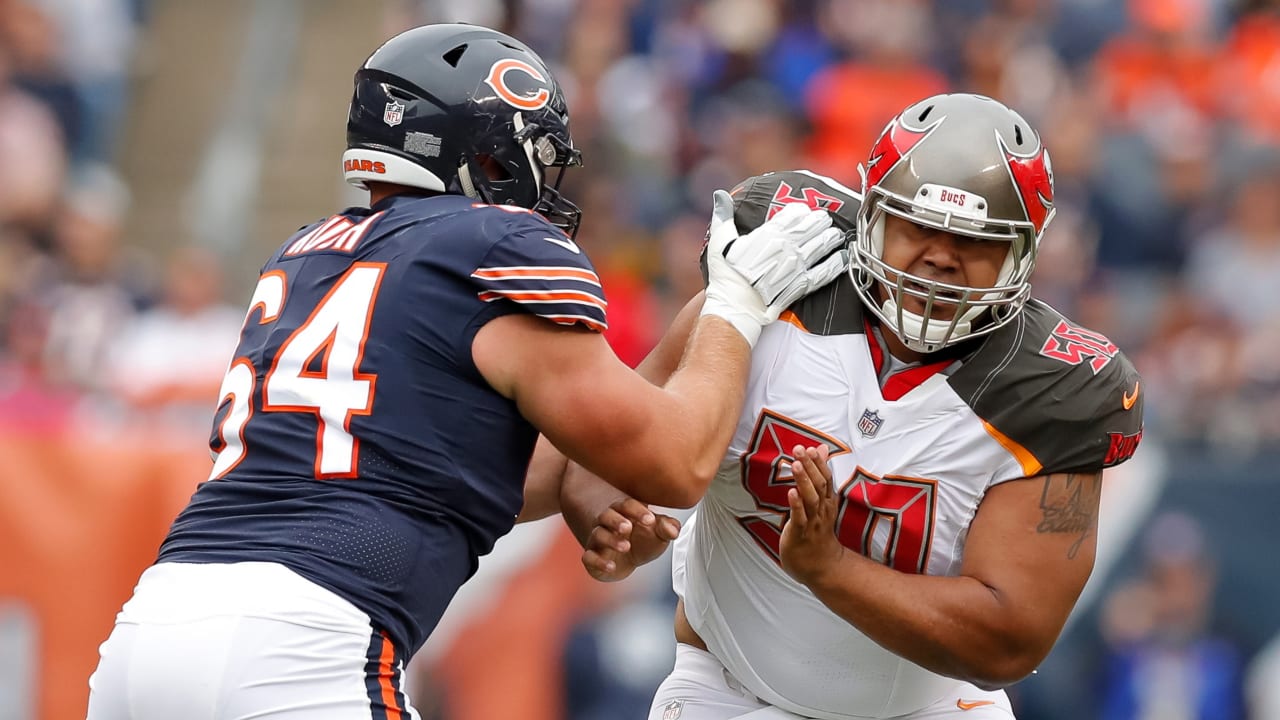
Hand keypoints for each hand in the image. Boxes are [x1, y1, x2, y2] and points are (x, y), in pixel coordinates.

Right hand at [581, 498, 681, 581]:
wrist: (625, 559)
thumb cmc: (642, 539)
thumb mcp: (657, 532)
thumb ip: (667, 528)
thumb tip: (673, 529)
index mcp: (625, 512)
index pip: (627, 505)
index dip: (638, 511)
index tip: (650, 520)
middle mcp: (608, 523)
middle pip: (607, 515)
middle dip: (616, 520)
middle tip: (628, 527)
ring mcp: (599, 539)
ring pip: (598, 535)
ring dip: (610, 540)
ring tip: (625, 546)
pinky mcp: (593, 556)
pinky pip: (589, 557)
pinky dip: (598, 562)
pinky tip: (611, 566)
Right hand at [701, 190, 846, 345]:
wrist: (736, 307)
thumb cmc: (726, 275)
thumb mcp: (720, 241)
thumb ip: (723, 216)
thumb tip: (720, 195)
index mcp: (768, 235)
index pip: (791, 216)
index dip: (801, 210)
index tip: (805, 209)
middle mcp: (786, 248)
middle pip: (809, 229)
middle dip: (820, 221)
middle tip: (826, 218)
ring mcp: (796, 267)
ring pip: (819, 247)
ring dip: (830, 238)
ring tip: (837, 234)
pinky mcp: (801, 285)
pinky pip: (823, 272)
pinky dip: (835, 264)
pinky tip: (843, 258)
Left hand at [779, 444, 844, 587]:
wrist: (823, 566)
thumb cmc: (818, 532)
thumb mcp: (821, 503)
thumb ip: (820, 476)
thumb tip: (821, 449)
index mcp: (827, 502)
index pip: (826, 478)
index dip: (818, 463)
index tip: (810, 448)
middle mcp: (822, 510)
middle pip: (819, 484)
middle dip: (810, 466)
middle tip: (799, 449)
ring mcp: (813, 522)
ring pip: (811, 498)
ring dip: (803, 480)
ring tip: (795, 465)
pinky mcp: (801, 533)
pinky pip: (800, 517)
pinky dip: (796, 504)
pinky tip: (791, 492)